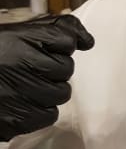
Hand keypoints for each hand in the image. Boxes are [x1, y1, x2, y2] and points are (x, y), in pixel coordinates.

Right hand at [0, 14, 94, 141]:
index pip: (66, 38)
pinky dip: (38, 111)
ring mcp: (23, 93)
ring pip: (61, 93)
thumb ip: (53, 30)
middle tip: (28, 69)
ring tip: (23, 87)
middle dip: (52, 70)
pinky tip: (20, 103)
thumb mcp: (14, 34)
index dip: (59, 45)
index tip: (48, 48)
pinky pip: (49, 115)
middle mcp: (26, 63)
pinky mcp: (18, 119)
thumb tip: (88, 41)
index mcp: (23, 38)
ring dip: (47, 91)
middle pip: (66, 68)